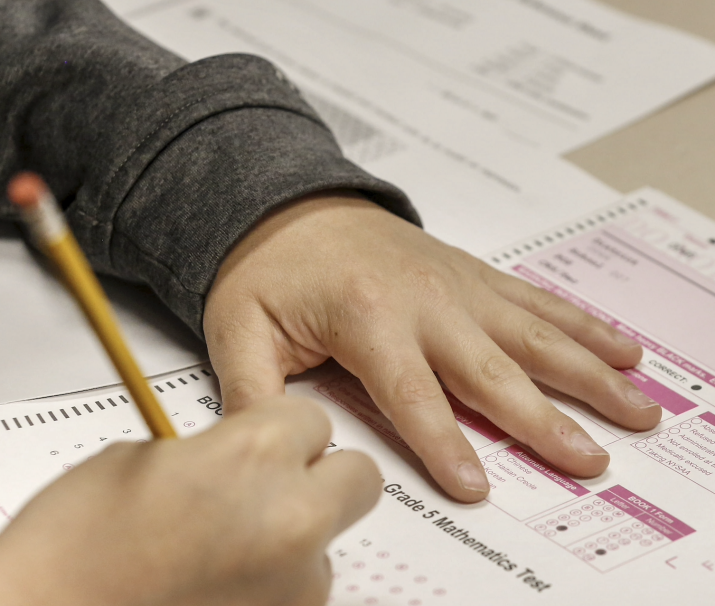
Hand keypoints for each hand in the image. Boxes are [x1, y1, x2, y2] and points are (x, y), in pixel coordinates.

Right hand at [0, 397, 379, 605]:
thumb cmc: (72, 545)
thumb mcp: (142, 458)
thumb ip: (212, 450)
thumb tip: (239, 458)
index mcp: (252, 458)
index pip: (314, 418)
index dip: (282, 428)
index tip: (261, 439)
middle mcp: (292, 521)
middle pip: (357, 478)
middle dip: (319, 474)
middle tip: (270, 483)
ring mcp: (296, 587)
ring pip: (327, 539)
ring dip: (292, 534)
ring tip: (221, 545)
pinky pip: (302, 587)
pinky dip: (273, 580)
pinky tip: (216, 579)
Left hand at [204, 191, 661, 502]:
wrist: (289, 206)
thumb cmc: (267, 270)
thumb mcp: (238, 330)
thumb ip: (252, 390)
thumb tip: (269, 447)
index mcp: (366, 317)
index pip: (411, 394)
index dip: (443, 443)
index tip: (476, 487)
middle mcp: (424, 301)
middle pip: (491, 371)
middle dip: (542, 420)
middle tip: (588, 461)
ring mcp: (456, 286)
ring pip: (533, 335)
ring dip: (587, 374)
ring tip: (636, 408)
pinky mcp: (471, 276)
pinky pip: (536, 302)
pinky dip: (583, 326)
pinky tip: (621, 347)